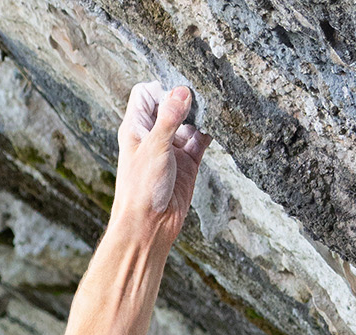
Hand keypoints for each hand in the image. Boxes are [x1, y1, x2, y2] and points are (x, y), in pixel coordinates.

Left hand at [114, 82, 210, 237]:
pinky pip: (201, 139)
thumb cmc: (140, 189)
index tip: (178, 93)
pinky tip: (218, 123)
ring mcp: (172, 147)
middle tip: (201, 93)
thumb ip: (169, 119)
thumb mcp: (154, 148)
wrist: (149, 225)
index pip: (145, 93)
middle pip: (170, 104)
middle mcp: (154, 134)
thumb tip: (182, 91)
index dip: (161, 88)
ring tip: (213, 105)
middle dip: (185, 98)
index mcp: (136, 127)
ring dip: (200, 113)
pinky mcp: (188, 162)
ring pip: (189, 120)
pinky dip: (210, 130)